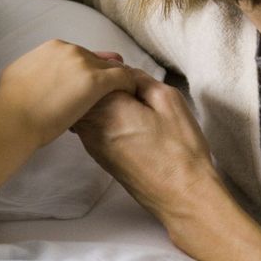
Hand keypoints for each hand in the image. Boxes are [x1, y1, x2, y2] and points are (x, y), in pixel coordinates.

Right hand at [0, 40, 137, 143]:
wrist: (12, 119)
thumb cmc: (9, 104)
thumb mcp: (17, 74)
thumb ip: (33, 68)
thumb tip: (34, 74)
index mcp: (52, 47)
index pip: (78, 55)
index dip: (83, 71)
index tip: (85, 85)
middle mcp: (70, 50)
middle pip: (96, 60)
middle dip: (100, 75)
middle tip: (106, 93)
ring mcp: (84, 64)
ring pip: (111, 67)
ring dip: (115, 80)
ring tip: (122, 95)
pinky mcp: (96, 81)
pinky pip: (122, 78)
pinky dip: (128, 85)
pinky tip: (130, 96)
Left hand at [70, 69, 223, 236]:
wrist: (179, 193)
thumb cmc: (179, 150)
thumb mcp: (168, 100)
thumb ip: (140, 79)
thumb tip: (124, 74)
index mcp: (107, 106)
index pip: (93, 74)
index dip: (108, 66)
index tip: (124, 69)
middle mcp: (91, 124)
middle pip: (81, 92)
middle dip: (98, 83)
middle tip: (124, 83)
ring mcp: (91, 142)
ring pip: (83, 109)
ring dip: (98, 100)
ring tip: (128, 101)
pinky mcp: (97, 154)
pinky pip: (90, 125)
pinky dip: (101, 117)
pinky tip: (126, 120)